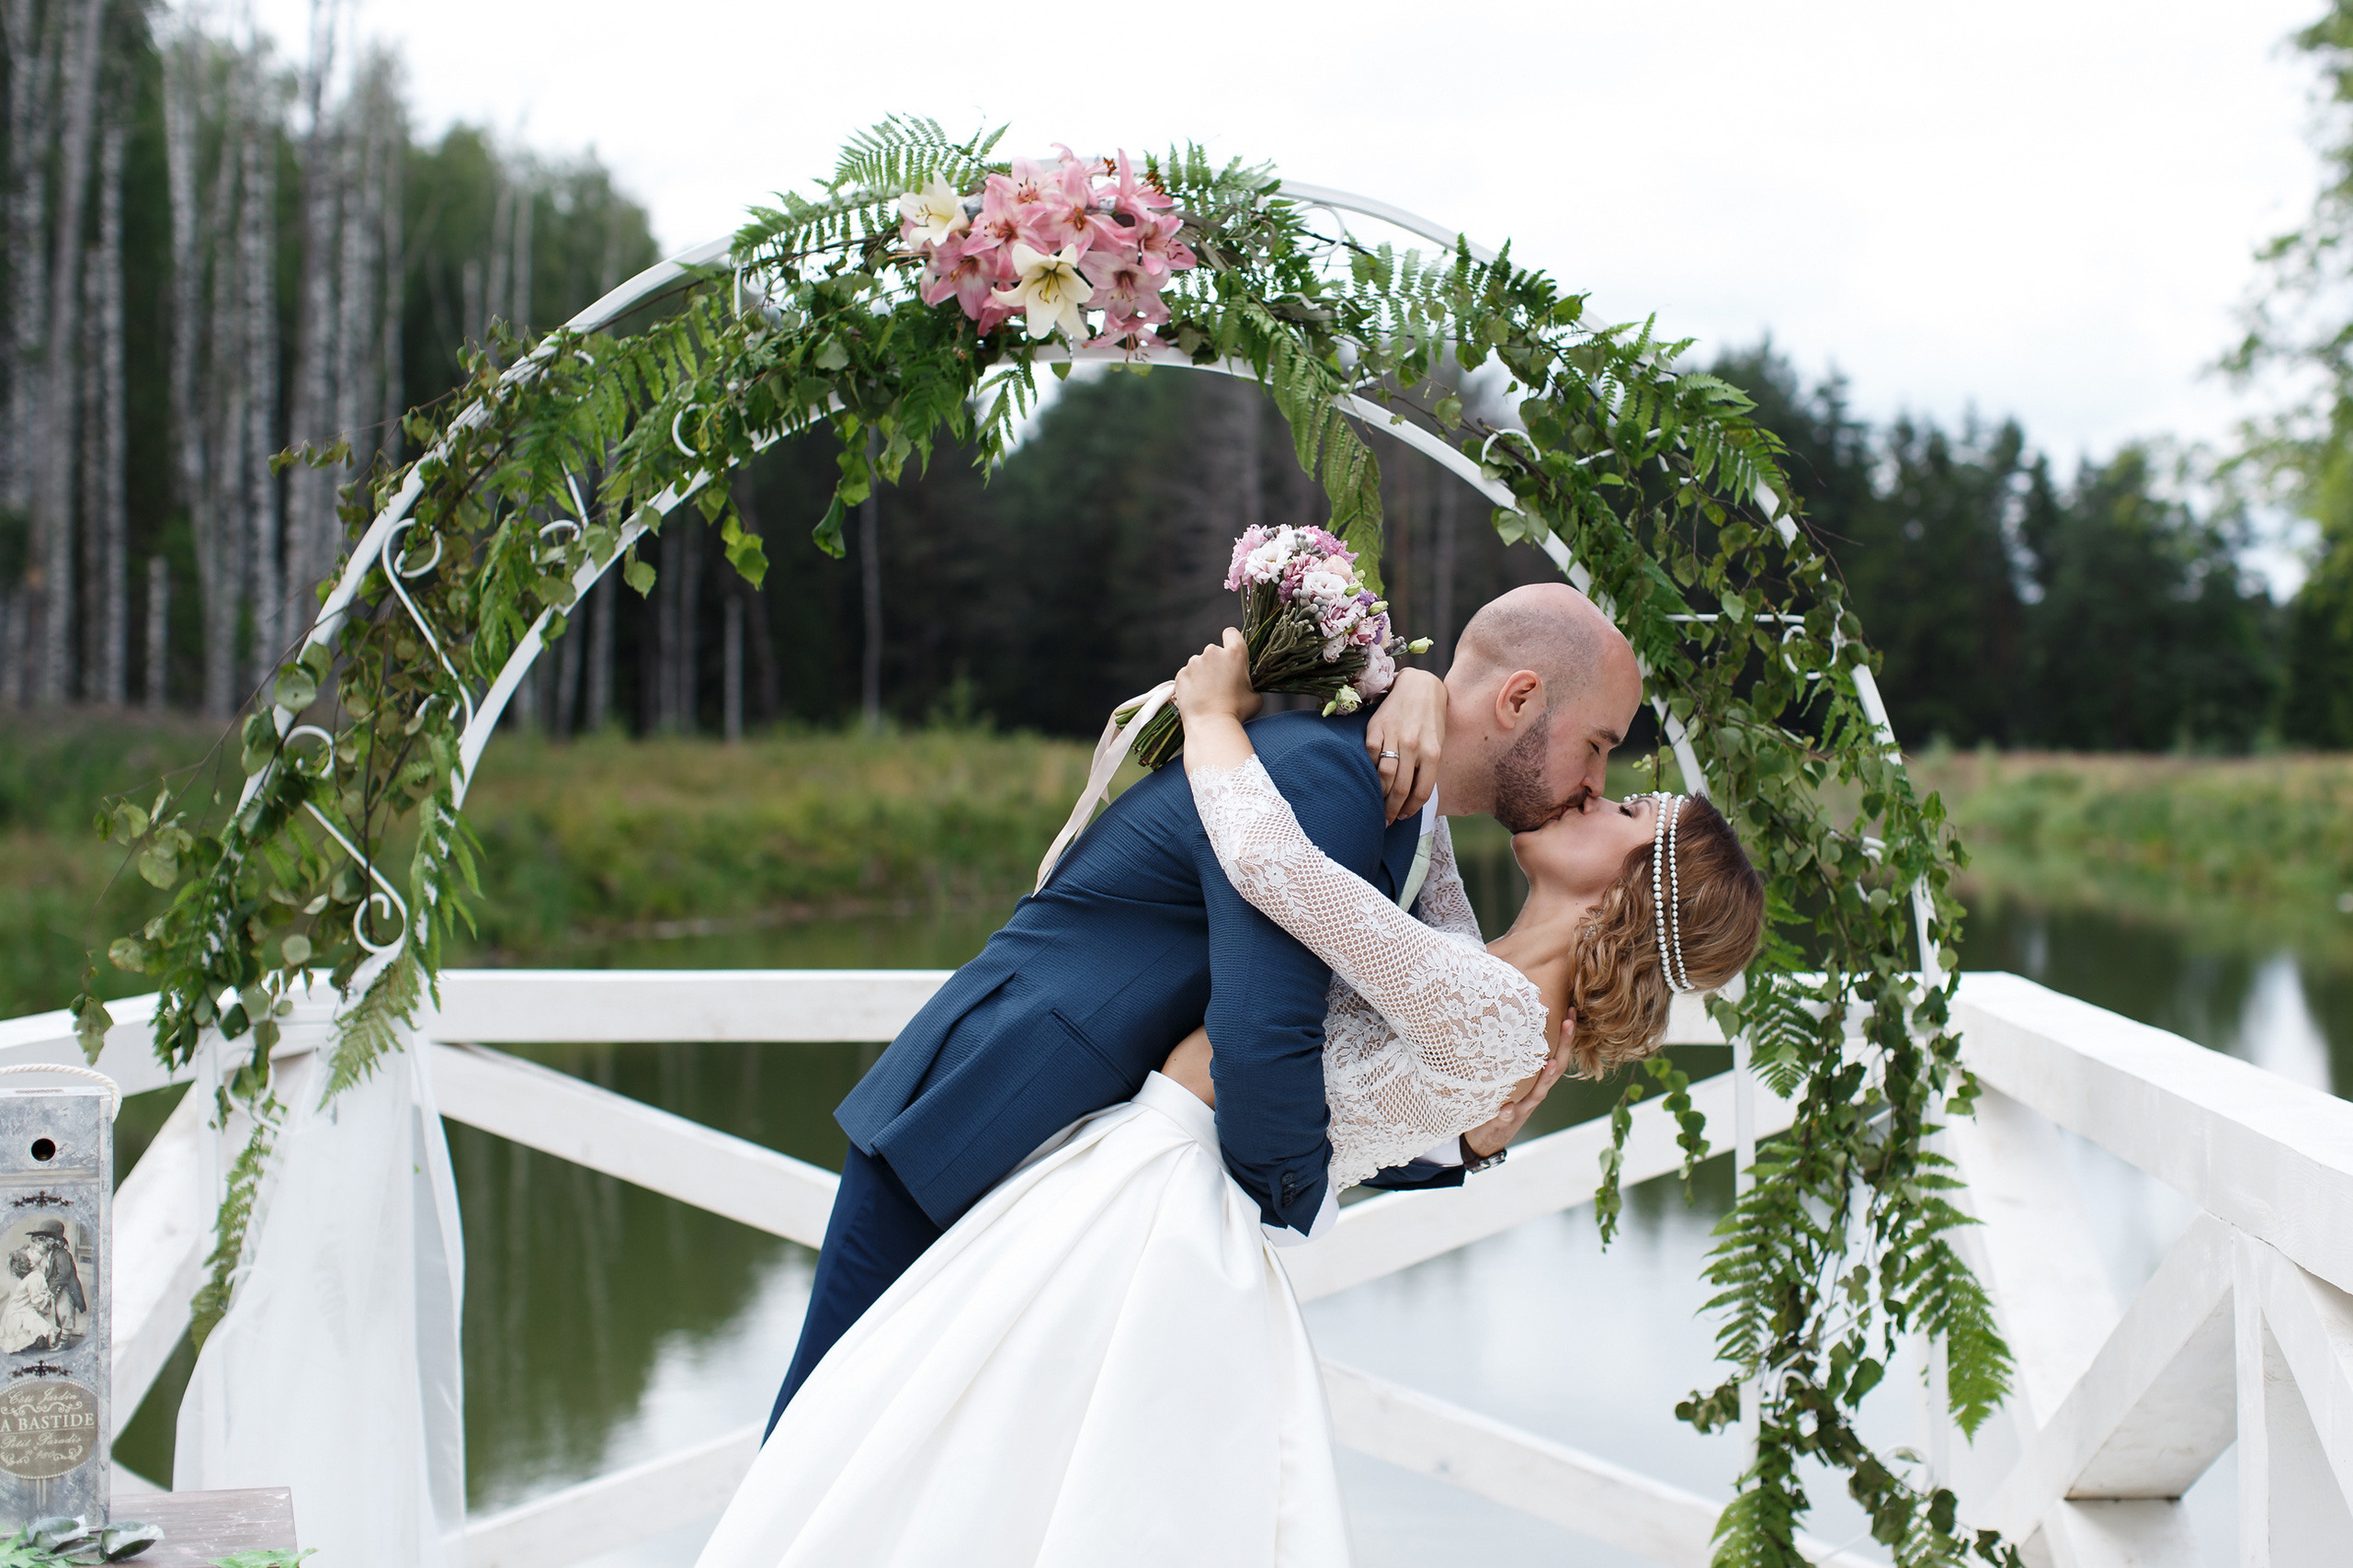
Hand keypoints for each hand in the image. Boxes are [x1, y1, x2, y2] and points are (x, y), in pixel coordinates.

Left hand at [1172, 628, 1261, 725]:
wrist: (1211, 725)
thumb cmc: (1237, 711)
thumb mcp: (1255, 697)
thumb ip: (1250, 684)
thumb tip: (1247, 687)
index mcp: (1235, 653)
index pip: (1232, 633)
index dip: (1231, 641)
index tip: (1230, 653)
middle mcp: (1213, 652)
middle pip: (1214, 652)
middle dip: (1217, 665)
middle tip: (1221, 685)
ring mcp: (1194, 662)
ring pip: (1199, 664)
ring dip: (1203, 675)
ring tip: (1207, 695)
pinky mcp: (1181, 674)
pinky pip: (1187, 676)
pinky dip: (1190, 684)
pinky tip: (1197, 698)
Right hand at [1365, 667, 1444, 823]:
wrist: (1419, 686)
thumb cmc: (1431, 720)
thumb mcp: (1437, 744)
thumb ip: (1427, 769)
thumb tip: (1413, 797)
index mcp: (1432, 752)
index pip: (1421, 792)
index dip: (1411, 809)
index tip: (1404, 817)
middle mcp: (1413, 746)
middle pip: (1400, 788)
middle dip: (1392, 809)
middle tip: (1387, 820)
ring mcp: (1393, 736)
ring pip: (1383, 775)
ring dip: (1379, 794)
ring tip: (1377, 803)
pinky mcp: (1376, 728)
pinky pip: (1371, 756)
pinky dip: (1370, 769)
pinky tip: (1371, 777)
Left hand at [1462, 1012, 1575, 1158]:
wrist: (1488, 1138)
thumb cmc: (1501, 1100)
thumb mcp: (1509, 1077)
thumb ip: (1513, 1058)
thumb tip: (1511, 1022)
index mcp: (1537, 1080)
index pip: (1556, 1053)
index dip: (1566, 1035)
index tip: (1572, 1011)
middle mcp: (1535, 1092)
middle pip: (1556, 1067)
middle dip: (1564, 1045)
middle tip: (1569, 1022)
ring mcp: (1523, 1107)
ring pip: (1538, 1092)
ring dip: (1546, 1077)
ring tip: (1550, 1063)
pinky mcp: (1506, 1122)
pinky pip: (1508, 1117)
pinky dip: (1509, 1112)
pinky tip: (1508, 1107)